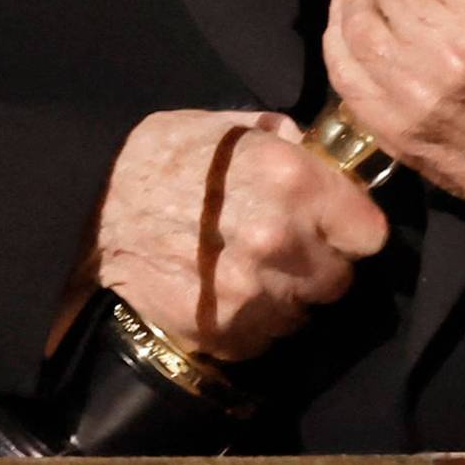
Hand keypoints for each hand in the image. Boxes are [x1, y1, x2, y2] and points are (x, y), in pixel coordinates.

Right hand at [84, 109, 387, 362]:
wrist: (95, 208)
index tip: (337, 227)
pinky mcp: (224, 332)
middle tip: (288, 248)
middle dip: (320, 264)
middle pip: (340, 278)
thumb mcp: (231, 126)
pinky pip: (265, 339)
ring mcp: (252, 293)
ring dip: (287, 297)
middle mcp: (280, 241)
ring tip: (250, 269)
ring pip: (304, 313)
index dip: (352, 229)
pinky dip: (254, 323)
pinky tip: (227, 293)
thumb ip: (288, 142)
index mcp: (292, 182)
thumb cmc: (165, 158)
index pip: (369, 232)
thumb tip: (320, 155)